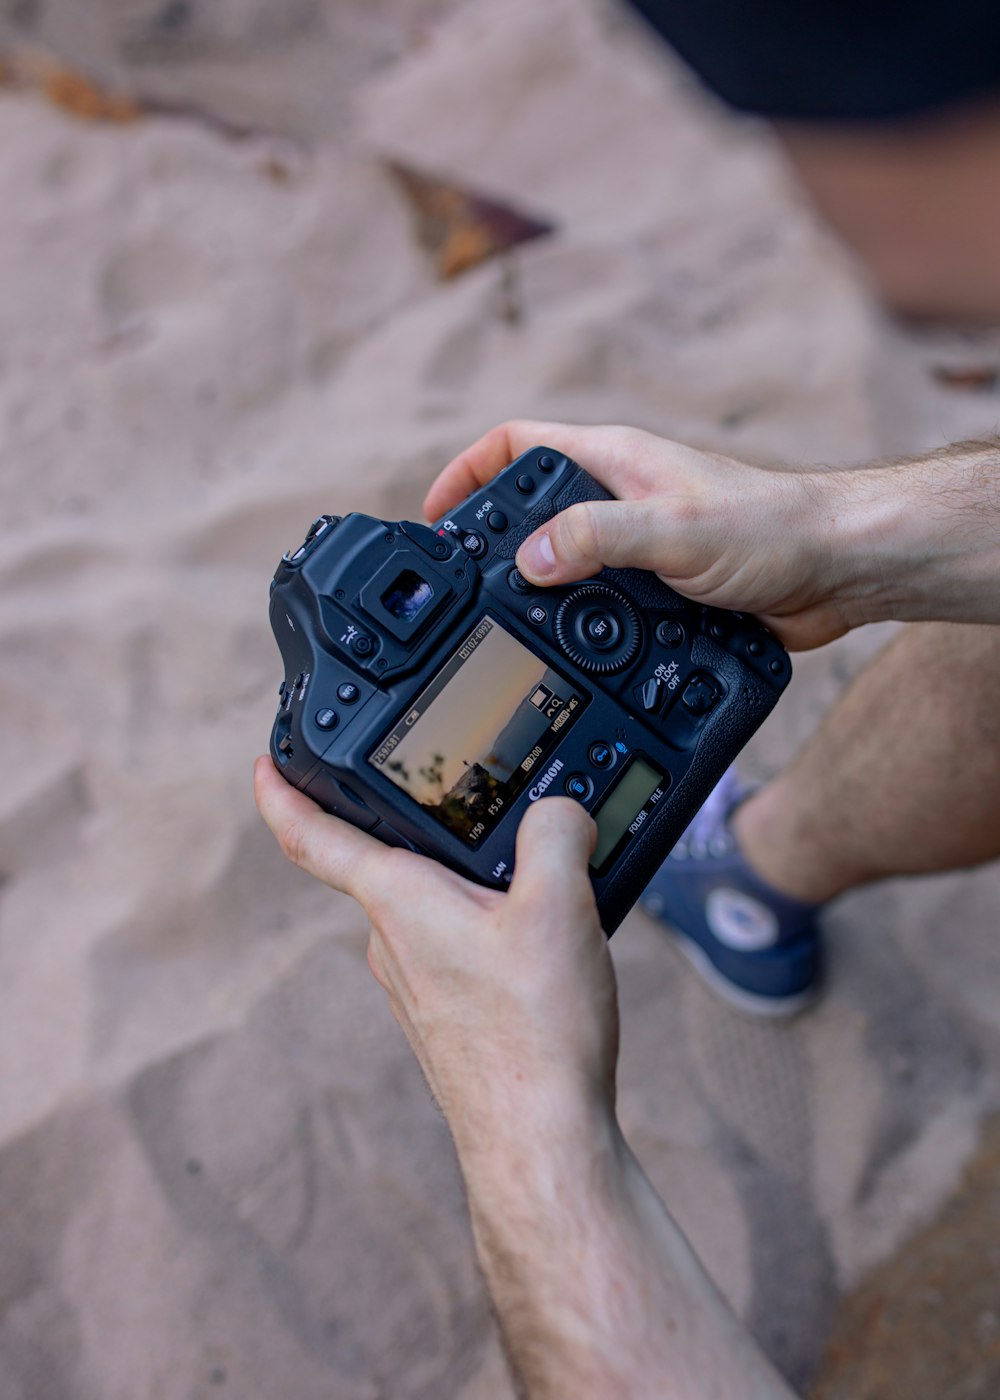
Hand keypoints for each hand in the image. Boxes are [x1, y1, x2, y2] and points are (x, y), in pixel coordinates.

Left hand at [253, 757, 618, 1155]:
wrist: (540, 1141)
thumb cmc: (533, 1034)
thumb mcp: (558, 908)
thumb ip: (556, 836)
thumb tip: (558, 810)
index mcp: (399, 901)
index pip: (311, 835)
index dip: (281, 791)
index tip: (264, 763)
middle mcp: (392, 943)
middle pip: (394, 864)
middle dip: (435, 836)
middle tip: (490, 817)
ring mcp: (415, 987)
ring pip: (433, 912)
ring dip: (474, 892)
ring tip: (543, 894)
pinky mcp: (444, 1019)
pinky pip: (457, 953)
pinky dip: (490, 935)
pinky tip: (542, 952)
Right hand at [425, 420, 863, 650]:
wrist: (838, 572)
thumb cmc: (774, 530)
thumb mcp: (675, 530)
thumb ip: (599, 538)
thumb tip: (527, 562)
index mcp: (612, 462)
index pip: (516, 447)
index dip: (468, 474)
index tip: (435, 519)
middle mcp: (618, 499)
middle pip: (529, 512)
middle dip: (490, 545)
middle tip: (461, 590)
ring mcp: (637, 545)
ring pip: (562, 566)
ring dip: (534, 596)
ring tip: (505, 632)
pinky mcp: (658, 590)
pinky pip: (600, 607)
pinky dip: (577, 628)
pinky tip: (571, 659)